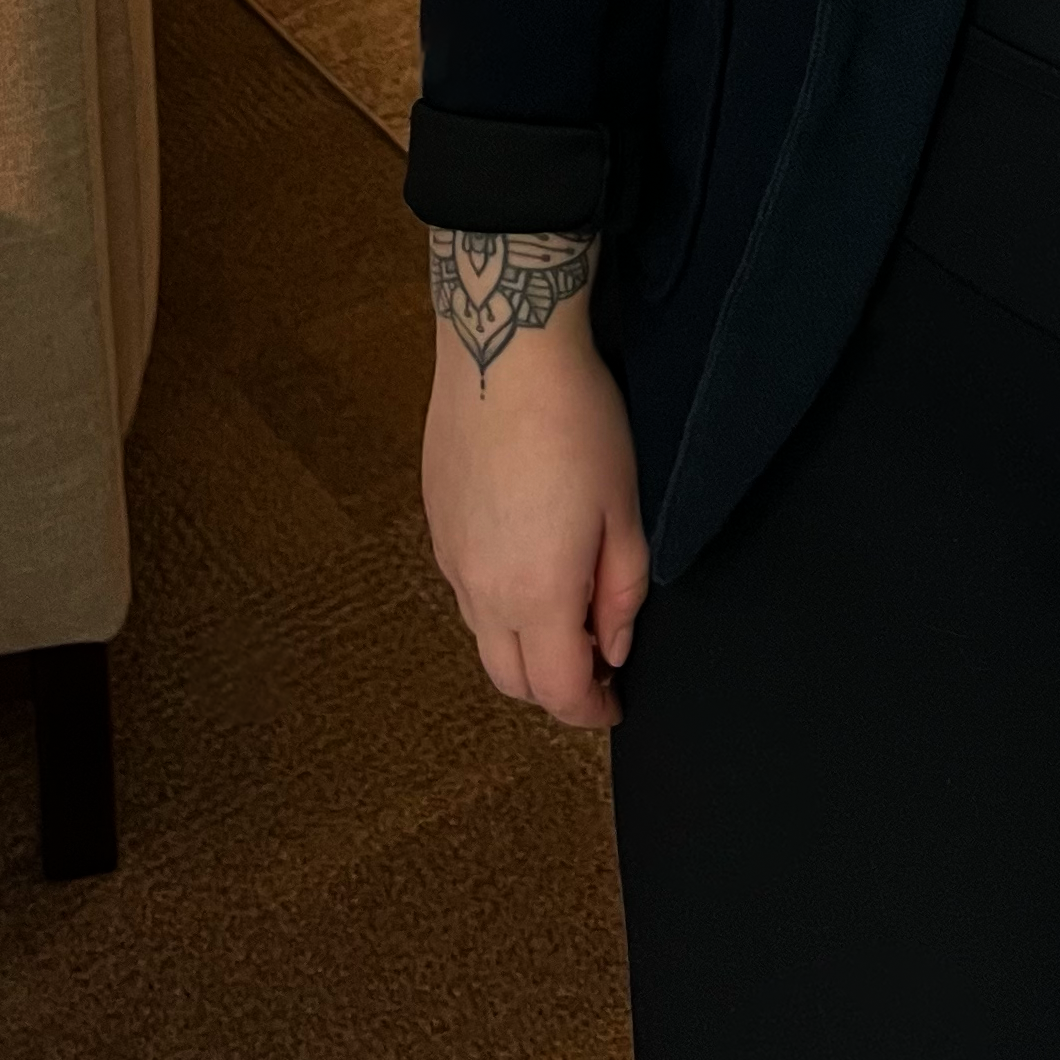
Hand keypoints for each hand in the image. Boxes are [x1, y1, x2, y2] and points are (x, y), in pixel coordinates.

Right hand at [421, 250, 650, 728]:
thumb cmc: (577, 423)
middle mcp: (480, 590)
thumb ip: (621, 591)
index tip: (615, 702)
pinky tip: (526, 562)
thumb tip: (613, 647)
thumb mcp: (624, 509)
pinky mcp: (435, 521)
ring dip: (522, 645)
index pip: (558, 691)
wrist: (503, 350)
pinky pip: (463, 589)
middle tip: (594, 663)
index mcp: (535, 595)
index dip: (591, 709)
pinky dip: (496, 602)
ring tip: (564, 610)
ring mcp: (450, 556)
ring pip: (482, 636)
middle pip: (510, 679)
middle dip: (553, 687)